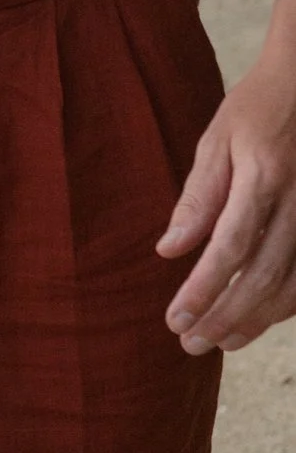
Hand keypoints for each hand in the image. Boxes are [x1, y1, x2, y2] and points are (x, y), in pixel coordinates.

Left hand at [161, 38, 295, 352]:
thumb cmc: (258, 108)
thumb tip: (169, 251)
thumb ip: (198, 197)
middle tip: (191, 344)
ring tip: (222, 342)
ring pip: (295, 284)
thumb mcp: (218, 140)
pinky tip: (261, 319)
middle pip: (264, 275)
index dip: (203, 289)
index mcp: (264, 176)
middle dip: (226, 316)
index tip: (176, 320)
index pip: (230, 247)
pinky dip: (288, 303)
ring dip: (258, 320)